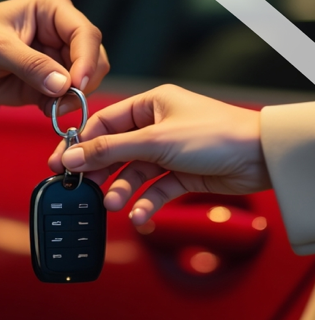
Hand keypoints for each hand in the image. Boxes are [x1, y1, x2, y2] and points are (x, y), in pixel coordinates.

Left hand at [0, 0, 108, 111]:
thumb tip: (64, 85)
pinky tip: (47, 111)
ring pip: (85, 82)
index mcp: (51, 11)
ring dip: (74, 98)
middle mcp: (59, 34)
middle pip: (93, 58)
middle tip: (66, 100)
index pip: (85, 33)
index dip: (87, 58)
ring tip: (52, 108)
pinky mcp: (47, 85)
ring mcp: (55, 61)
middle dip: (84, 81)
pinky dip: (62, 108)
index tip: (77, 82)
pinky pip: (67, 99)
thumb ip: (30, 65)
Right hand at [48, 84, 270, 227]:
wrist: (259, 157)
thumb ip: (110, 151)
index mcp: (150, 104)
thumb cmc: (216, 134)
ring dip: (122, 190)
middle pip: (116, 150)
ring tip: (112, 204)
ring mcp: (171, 152)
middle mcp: (158, 125)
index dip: (81, 144)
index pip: (104, 122)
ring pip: (135, 173)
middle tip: (80, 188)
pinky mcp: (183, 175)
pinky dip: (145, 203)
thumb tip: (74, 156)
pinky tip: (138, 215)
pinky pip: (155, 190)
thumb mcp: (155, 141)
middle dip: (100, 171)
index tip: (61, 164)